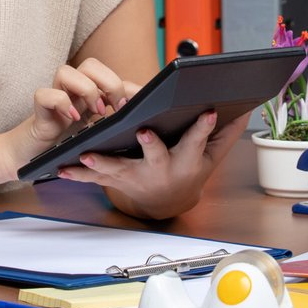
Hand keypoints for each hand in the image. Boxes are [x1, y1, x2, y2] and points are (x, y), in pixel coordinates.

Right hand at [0, 58, 139, 171]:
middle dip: (109, 82)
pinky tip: (73, 118)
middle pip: (90, 64)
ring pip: (65, 71)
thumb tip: (143, 117)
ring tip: (97, 112)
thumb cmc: (65, 145)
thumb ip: (114, 122)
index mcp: (88, 94)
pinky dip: (61, 102)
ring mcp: (55, 98)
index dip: (127, 84)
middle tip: (118, 108)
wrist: (31, 158)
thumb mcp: (97, 134)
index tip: (141, 103)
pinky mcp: (39, 111)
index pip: (108, 74)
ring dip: (86, 89)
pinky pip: (44, 93)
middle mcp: (71, 91)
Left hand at [56, 109, 249, 219]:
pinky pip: (94, 177)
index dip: (203, 128)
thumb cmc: (190, 170)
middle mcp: (161, 170)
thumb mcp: (213, 155)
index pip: (197, 141)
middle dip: (151, 145)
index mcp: (186, 161)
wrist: (166, 203)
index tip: (208, 112)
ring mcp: (136, 176)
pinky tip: (61, 167)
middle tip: (144, 131)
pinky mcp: (115, 180)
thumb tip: (246, 104)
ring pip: (119, 169)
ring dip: (103, 162)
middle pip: (157, 156)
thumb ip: (227, 131)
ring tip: (88, 152)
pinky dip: (78, 172)